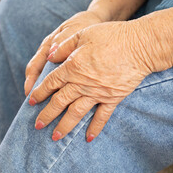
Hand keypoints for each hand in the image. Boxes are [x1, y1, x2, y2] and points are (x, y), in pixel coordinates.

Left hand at [29, 21, 154, 141]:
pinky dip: (95, 128)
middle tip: (37, 125)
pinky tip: (88, 138)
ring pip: (76, 113)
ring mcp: (98, 93)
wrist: (140, 46)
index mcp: (72, 67)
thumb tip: (49, 56)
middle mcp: (82, 83)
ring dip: (64, 126)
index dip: (40, 92)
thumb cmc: (111, 36)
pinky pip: (102, 116)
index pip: (51, 83)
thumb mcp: (83, 34)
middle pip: (59, 102)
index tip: (31, 100)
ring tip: (55, 137)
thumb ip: (64, 46)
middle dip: (47, 115)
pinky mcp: (113, 98)